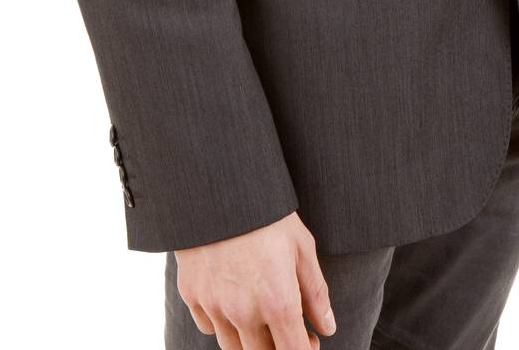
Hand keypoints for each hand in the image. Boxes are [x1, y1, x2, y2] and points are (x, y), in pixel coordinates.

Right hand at [173, 209, 334, 347]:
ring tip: (260, 314)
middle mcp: (244, 312)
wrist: (219, 185)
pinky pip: (208, 326)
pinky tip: (232, 299)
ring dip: (249, 339)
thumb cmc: (268, 213)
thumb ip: (315, 292)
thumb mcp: (301, 246)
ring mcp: (214, 305)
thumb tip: (326, 327)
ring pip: (232, 347)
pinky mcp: (191, 294)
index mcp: (277, 302)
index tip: (309, 340)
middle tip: (287, 326)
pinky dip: (221, 322)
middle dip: (278, 347)